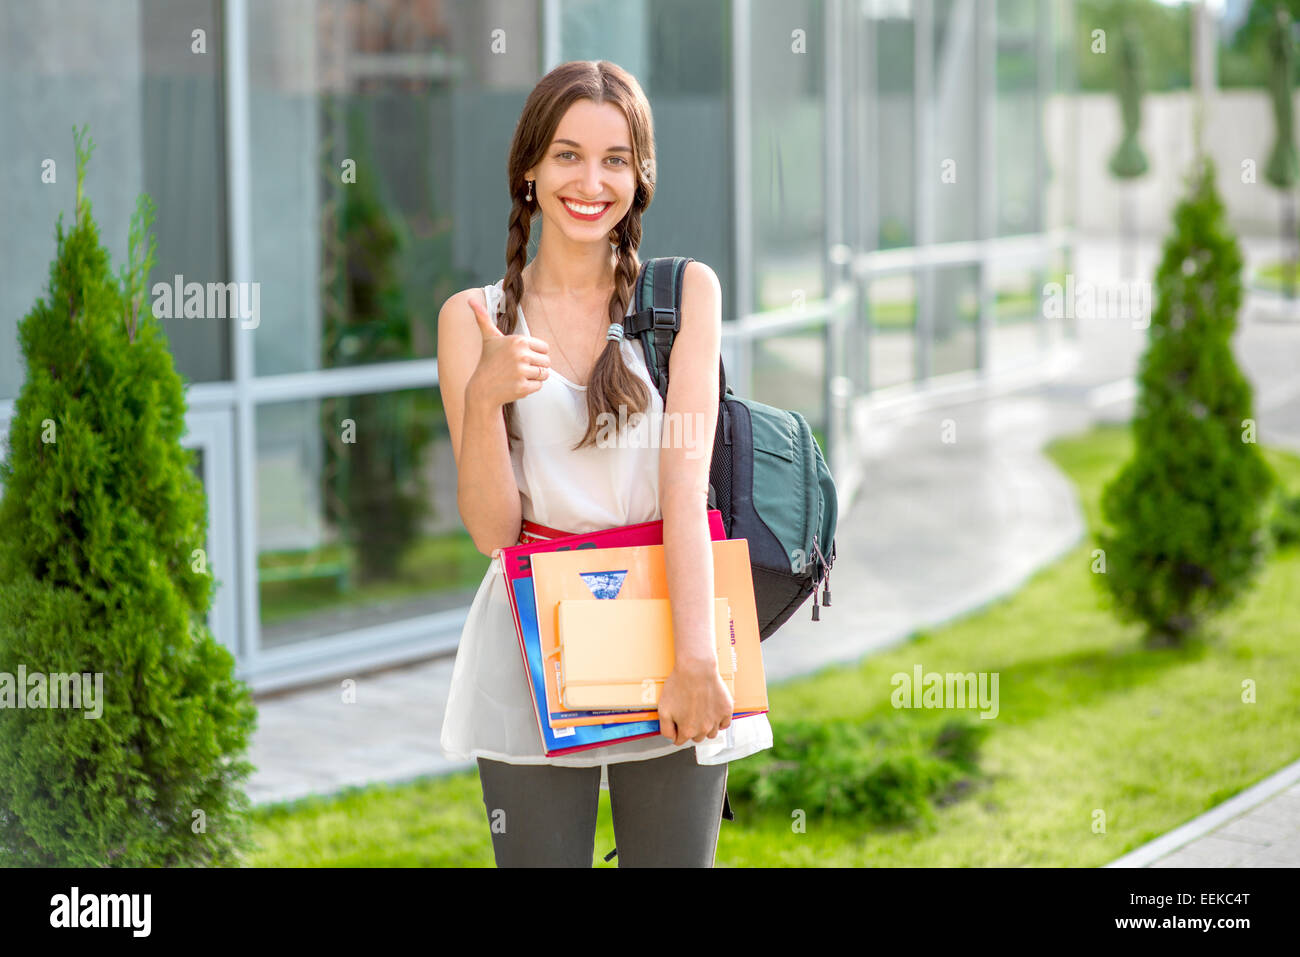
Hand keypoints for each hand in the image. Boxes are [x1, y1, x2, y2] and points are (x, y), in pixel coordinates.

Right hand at [465, 294, 550, 408]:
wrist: (481, 389)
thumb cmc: (488, 361)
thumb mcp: (488, 338)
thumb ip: (483, 317)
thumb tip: (469, 299)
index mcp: (518, 341)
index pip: (545, 348)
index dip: (535, 354)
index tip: (521, 357)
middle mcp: (521, 355)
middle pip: (547, 361)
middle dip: (536, 366)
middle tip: (519, 368)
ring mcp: (521, 372)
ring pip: (545, 374)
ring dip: (534, 377)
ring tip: (518, 376)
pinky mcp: (522, 387)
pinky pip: (539, 386)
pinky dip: (531, 387)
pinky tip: (516, 385)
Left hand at [657, 661, 733, 745]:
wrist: (696, 669)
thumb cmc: (678, 686)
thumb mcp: (663, 709)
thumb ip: (666, 729)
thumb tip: (672, 738)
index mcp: (687, 731)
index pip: (680, 741)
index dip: (677, 732)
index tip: (677, 721)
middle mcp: (704, 729)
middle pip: (697, 738)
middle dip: (692, 730)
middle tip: (689, 714)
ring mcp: (716, 721)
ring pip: (711, 733)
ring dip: (706, 727)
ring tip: (701, 713)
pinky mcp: (726, 711)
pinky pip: (724, 724)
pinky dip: (719, 721)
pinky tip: (713, 712)